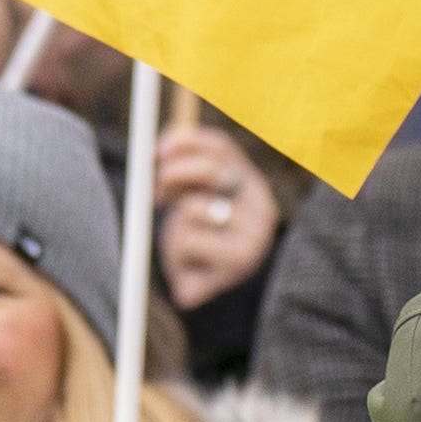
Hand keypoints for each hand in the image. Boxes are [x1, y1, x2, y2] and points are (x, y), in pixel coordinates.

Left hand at [153, 122, 279, 311]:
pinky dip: (180, 248)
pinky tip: (190, 259)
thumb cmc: (198, 230)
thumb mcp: (193, 190)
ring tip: (184, 234)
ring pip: (195, 208)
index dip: (186, 144)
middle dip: (174, 173)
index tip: (157, 149)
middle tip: (157, 188)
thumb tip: (165, 139)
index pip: (222, 149)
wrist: (204, 282)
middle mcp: (263, 212)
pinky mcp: (234, 268)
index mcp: (255, 186)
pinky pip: (191, 241)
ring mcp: (253, 240)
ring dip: (178, 219)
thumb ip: (184, 161)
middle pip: (212, 171)